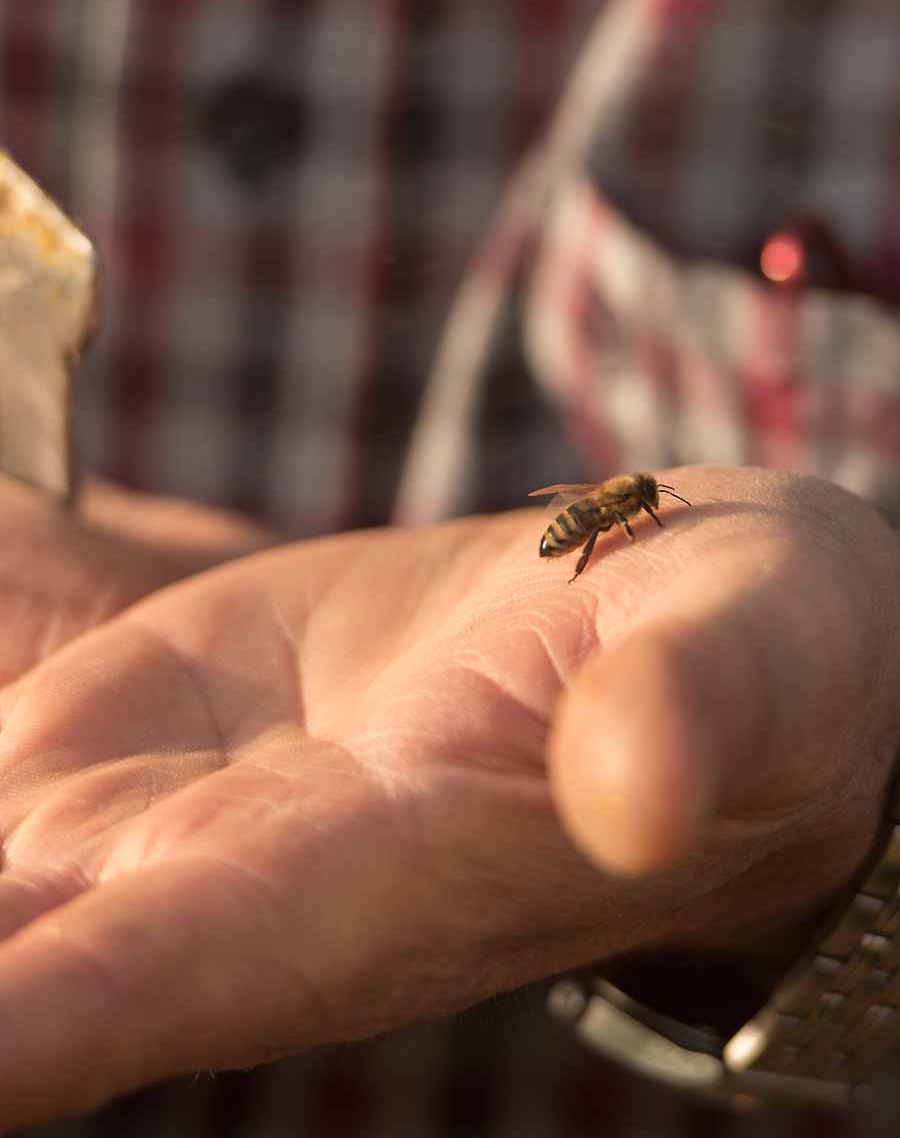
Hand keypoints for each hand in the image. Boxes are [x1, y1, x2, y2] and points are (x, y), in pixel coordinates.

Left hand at [0, 467, 895, 1125]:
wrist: (688, 618)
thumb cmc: (755, 658)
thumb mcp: (742, 661)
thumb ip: (684, 720)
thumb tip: (641, 789)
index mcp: (397, 870)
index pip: (161, 978)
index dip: (26, 1020)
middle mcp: (251, 874)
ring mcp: (185, 802)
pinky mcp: (159, 718)